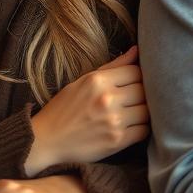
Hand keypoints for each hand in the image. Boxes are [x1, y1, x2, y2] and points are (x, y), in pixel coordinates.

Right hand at [25, 45, 148, 173]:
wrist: (45, 141)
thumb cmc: (64, 109)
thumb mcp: (84, 81)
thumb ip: (113, 66)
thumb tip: (137, 50)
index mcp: (98, 81)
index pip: (136, 71)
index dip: (139, 76)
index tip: (134, 83)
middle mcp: (107, 99)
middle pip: (144, 90)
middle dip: (143, 93)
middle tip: (136, 99)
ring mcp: (113, 121)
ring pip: (147, 110)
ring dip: (143, 111)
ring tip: (135, 112)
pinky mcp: (117, 141)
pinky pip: (144, 130)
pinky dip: (142, 128)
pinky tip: (133, 126)